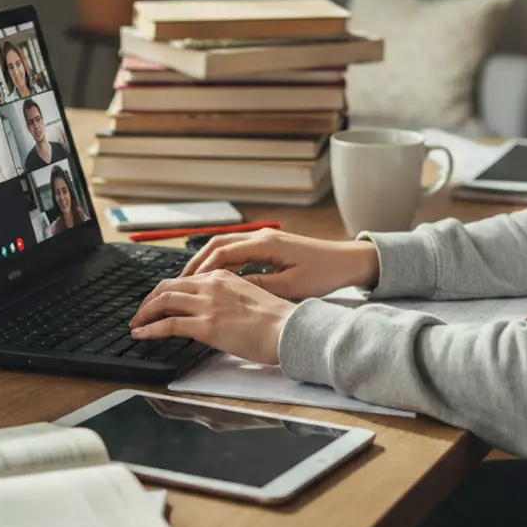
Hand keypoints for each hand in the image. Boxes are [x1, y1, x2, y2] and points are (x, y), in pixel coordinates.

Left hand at [129, 270, 294, 364]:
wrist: (288, 329)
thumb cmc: (277, 319)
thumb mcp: (250, 296)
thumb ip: (229, 297)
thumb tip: (216, 309)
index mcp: (223, 277)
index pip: (185, 279)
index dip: (166, 290)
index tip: (158, 300)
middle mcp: (212, 285)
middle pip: (168, 286)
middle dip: (149, 299)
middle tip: (141, 312)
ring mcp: (208, 305)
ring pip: (163, 301)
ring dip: (144, 312)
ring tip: (135, 323)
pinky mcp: (206, 326)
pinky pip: (167, 325)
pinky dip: (149, 329)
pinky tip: (140, 335)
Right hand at [181, 228, 379, 299]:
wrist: (348, 261)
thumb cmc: (324, 273)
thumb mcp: (289, 286)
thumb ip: (257, 286)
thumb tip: (228, 289)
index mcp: (265, 244)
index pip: (222, 252)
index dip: (200, 269)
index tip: (185, 284)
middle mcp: (262, 236)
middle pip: (218, 243)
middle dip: (196, 261)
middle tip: (178, 281)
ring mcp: (266, 238)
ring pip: (227, 245)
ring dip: (208, 260)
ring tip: (192, 280)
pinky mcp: (272, 245)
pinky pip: (239, 249)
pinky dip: (223, 261)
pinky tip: (217, 277)